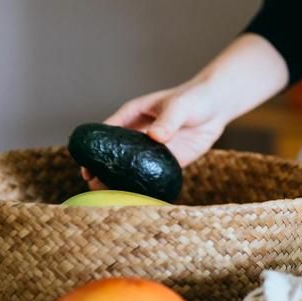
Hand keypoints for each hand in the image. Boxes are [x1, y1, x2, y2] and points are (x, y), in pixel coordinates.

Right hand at [82, 80, 226, 189]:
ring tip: (109, 198)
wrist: (216, 107)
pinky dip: (142, 188)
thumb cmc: (193, 98)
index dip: (93, 148)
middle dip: (102, 170)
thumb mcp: (178, 106)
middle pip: (114, 155)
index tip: (85, 165)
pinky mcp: (167, 162)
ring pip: (129, 169)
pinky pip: (151, 178)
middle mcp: (137, 135)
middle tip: (93, 186)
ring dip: (119, 183)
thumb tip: (155, 137)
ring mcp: (151, 150)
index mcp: (132, 116)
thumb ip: (167, 121)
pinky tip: (136, 201)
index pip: (106, 133)